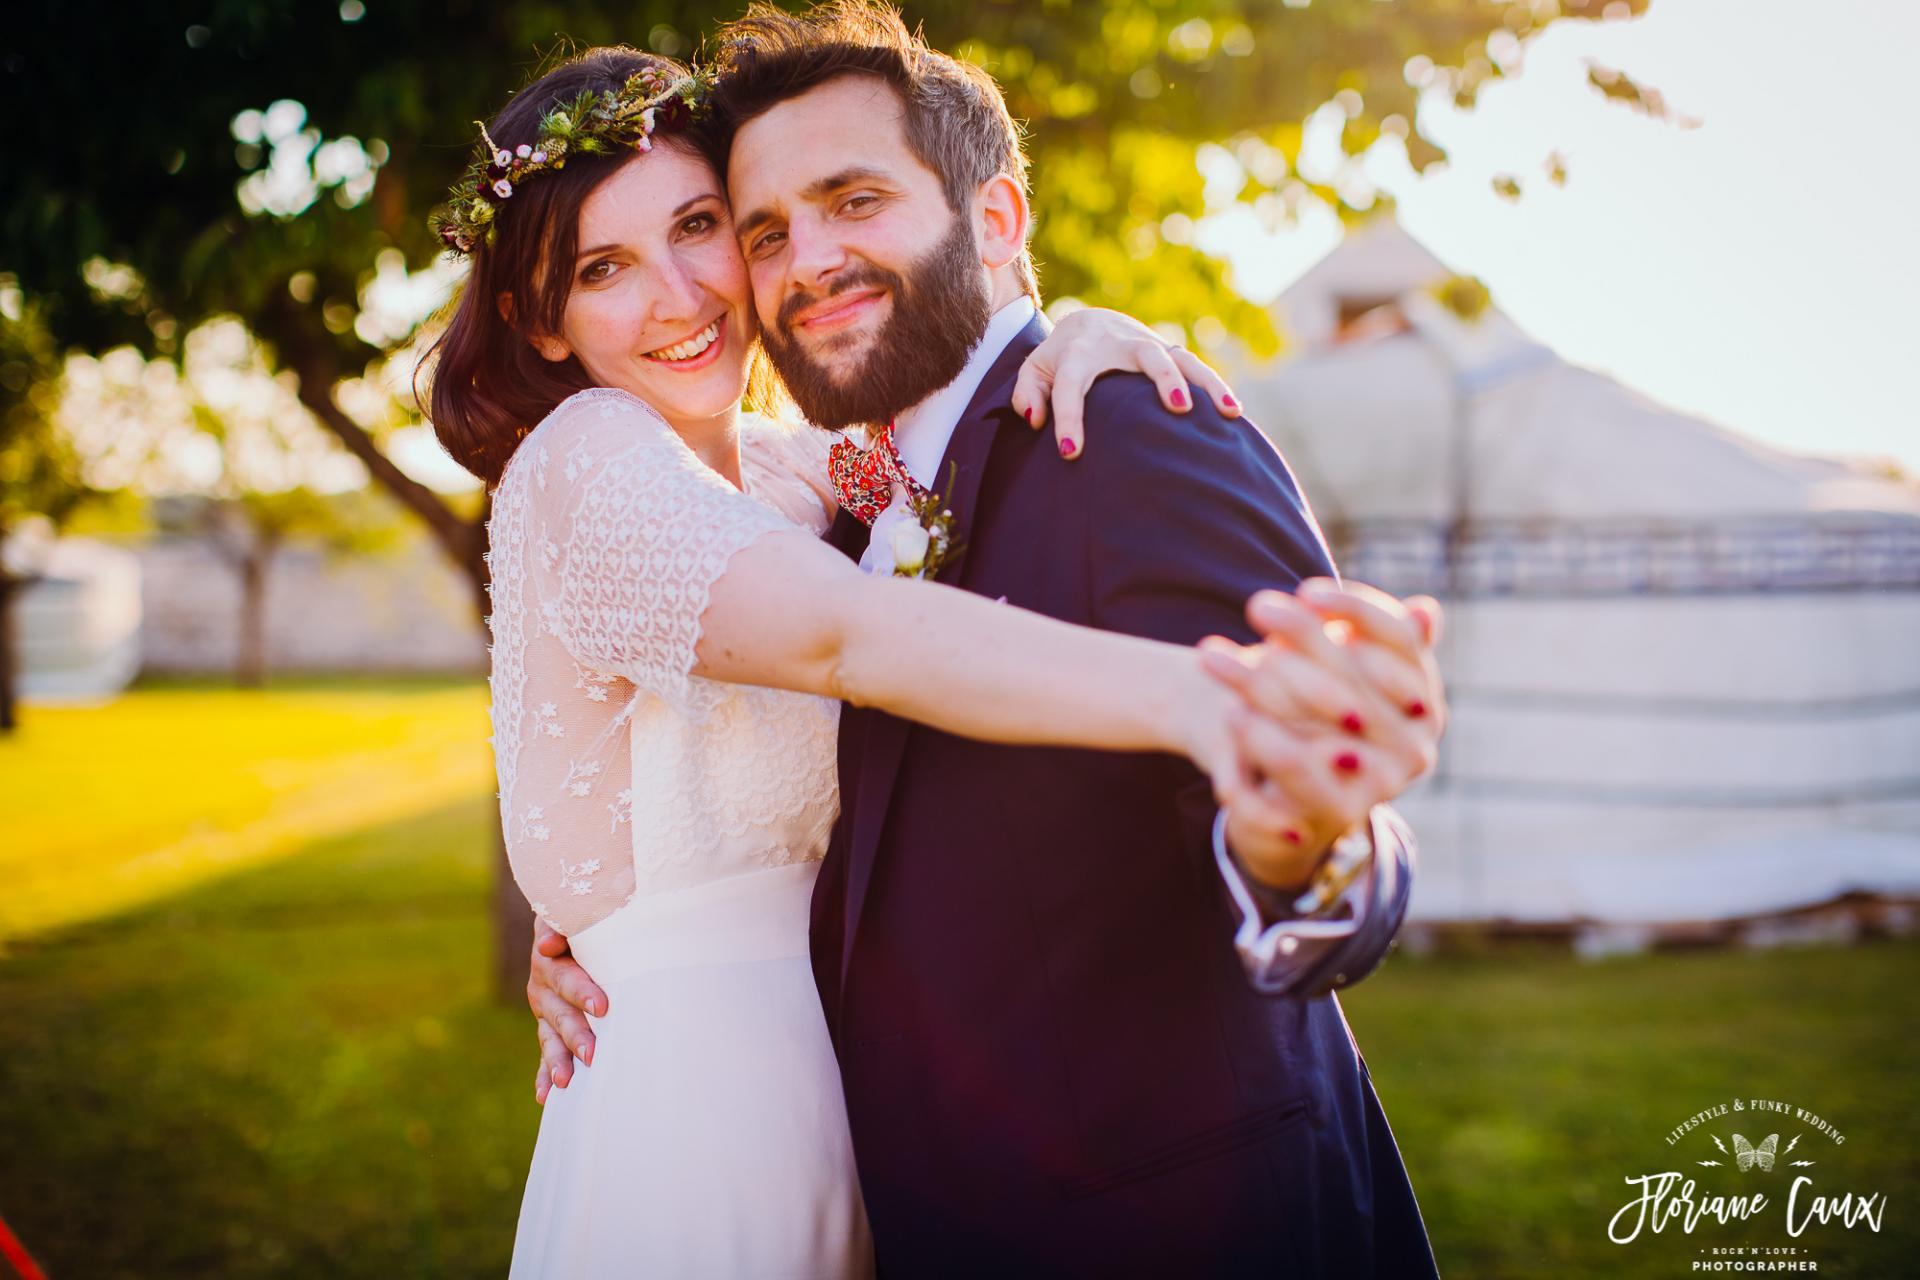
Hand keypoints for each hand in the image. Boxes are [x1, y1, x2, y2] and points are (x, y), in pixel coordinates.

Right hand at [528, 915, 607, 1104]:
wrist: (573, 916)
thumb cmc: (588, 910)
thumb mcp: (577, 908)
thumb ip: (565, 919)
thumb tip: (547, 944)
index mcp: (549, 955)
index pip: (565, 976)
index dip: (582, 991)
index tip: (602, 1007)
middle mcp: (542, 983)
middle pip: (559, 1012)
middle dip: (576, 1033)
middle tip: (592, 1053)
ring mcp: (544, 1006)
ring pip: (550, 1036)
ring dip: (557, 1060)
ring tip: (566, 1083)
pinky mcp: (548, 1023)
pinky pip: (544, 1051)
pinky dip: (544, 1073)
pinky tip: (545, 1096)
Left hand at [1010, 306, 1241, 458]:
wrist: (1088, 323)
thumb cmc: (1058, 360)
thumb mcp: (1034, 372)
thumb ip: (1027, 394)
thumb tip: (1037, 421)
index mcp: (1077, 353)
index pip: (1070, 386)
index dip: (1068, 418)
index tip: (1071, 452)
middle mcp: (1118, 345)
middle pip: (1146, 356)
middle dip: (1164, 380)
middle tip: (1177, 410)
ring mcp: (1147, 346)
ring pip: (1182, 359)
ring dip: (1206, 383)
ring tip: (1227, 411)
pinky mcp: (1166, 352)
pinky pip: (1194, 367)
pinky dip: (1215, 386)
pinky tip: (1233, 412)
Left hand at [1199, 580, 1445, 889]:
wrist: (1305, 803)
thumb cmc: (1327, 717)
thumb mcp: (1350, 674)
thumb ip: (1376, 640)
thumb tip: (1426, 611)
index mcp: (1425, 704)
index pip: (1401, 642)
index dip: (1356, 610)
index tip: (1308, 589)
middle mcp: (1414, 748)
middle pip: (1354, 678)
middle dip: (1301, 636)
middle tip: (1257, 605)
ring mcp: (1381, 785)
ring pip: (1321, 725)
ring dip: (1265, 688)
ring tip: (1218, 654)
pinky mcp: (1336, 812)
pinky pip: (1293, 768)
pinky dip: (1259, 738)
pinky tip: (1229, 711)